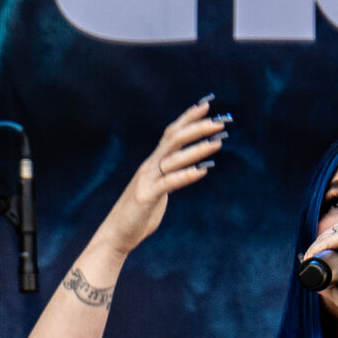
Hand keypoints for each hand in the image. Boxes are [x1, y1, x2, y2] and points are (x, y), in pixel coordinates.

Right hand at [100, 100, 227, 254]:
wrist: (116, 234)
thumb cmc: (139, 214)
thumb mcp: (157, 190)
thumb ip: (170, 177)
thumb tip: (190, 170)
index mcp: (153, 163)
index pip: (171, 133)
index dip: (188, 118)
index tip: (207, 104)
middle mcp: (149, 166)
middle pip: (174, 139)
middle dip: (198, 128)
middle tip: (221, 122)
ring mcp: (147, 180)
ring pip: (174, 158)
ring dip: (197, 149)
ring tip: (218, 142)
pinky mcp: (146, 196)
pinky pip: (169, 182)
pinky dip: (186, 175)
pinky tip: (203, 171)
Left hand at [299, 220, 337, 313]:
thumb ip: (330, 278)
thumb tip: (312, 278)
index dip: (325, 246)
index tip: (313, 259)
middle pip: (335, 232)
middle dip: (319, 244)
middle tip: (308, 260)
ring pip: (331, 234)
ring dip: (317, 245)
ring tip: (308, 260)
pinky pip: (329, 239)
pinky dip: (317, 247)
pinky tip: (310, 257)